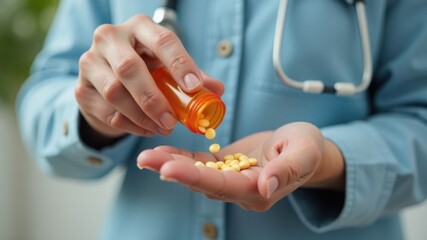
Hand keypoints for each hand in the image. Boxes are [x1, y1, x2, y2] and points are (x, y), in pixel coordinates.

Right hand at [75, 14, 223, 140]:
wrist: (105, 79)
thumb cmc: (145, 68)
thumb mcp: (167, 66)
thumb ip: (192, 76)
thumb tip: (217, 91)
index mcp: (139, 27)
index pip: (162, 40)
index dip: (179, 63)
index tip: (194, 87)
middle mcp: (109, 37)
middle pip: (130, 68)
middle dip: (154, 99)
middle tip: (172, 121)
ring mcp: (90, 62)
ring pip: (114, 92)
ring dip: (142, 116)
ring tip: (162, 128)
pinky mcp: (81, 88)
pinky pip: (106, 111)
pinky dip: (129, 125)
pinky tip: (146, 129)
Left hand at [137, 122, 344, 210]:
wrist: (302, 146)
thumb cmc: (308, 146)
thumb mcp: (305, 152)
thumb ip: (288, 169)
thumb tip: (267, 187)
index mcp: (258, 191)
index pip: (222, 186)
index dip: (195, 178)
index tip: (168, 169)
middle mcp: (240, 191)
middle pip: (202, 182)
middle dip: (172, 170)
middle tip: (145, 159)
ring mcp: (230, 180)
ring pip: (196, 174)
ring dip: (170, 164)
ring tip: (145, 155)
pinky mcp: (224, 167)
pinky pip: (199, 163)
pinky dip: (180, 157)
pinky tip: (161, 151)